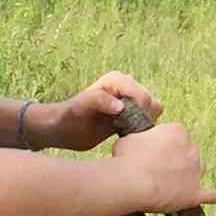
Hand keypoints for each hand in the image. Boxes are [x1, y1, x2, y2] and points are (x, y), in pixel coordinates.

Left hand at [44, 70, 159, 150]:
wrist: (62, 130)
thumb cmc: (67, 116)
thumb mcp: (79, 107)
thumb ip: (99, 101)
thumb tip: (121, 107)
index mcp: (116, 80)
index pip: (142, 96)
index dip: (138, 113)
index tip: (122, 126)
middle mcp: (126, 87)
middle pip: (151, 103)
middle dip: (142, 119)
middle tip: (123, 131)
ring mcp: (129, 101)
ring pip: (153, 111)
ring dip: (143, 124)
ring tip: (124, 133)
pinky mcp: (129, 115)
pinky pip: (147, 121)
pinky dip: (141, 130)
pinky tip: (124, 136)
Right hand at [112, 116, 215, 215]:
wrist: (132, 181)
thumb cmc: (128, 158)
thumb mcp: (131, 137)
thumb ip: (142, 138)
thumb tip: (141, 143)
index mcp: (178, 131)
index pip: (176, 135)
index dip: (163, 145)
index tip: (151, 152)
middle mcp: (192, 148)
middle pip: (189, 152)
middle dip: (176, 159)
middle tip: (156, 168)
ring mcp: (196, 171)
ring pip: (198, 169)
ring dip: (188, 174)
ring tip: (172, 182)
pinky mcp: (195, 193)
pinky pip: (211, 194)